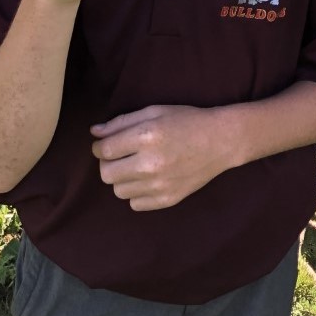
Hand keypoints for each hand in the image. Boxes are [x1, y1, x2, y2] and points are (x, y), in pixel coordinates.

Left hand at [91, 105, 233, 210]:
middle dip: (108, 163)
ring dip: (122, 178)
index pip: (104, 150)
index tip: (106, 144)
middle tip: (121, 155)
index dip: (99, 146)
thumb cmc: (187, 121)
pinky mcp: (167, 199)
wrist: (220, 141)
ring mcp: (159, 185)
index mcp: (147, 135)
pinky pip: (135, 204)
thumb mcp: (155, 111)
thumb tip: (94, 133)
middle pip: (106, 173)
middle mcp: (151, 162)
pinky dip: (137, 192)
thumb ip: (122, 122)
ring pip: (118, 191)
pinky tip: (149, 178)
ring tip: (137, 166)